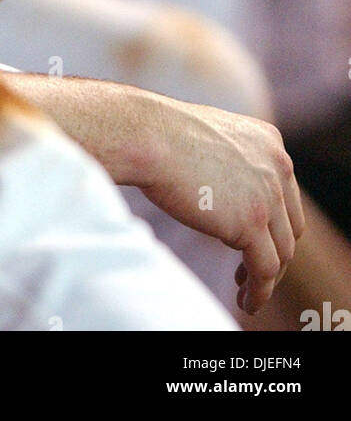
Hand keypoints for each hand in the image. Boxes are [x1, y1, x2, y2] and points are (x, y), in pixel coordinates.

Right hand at [137, 94, 304, 314]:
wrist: (148, 137)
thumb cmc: (163, 136)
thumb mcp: (213, 138)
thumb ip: (233, 162)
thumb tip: (230, 195)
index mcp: (270, 142)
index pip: (286, 194)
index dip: (274, 223)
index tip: (257, 240)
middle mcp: (277, 166)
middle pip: (289, 225)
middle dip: (274, 251)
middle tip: (251, 268)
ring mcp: (268, 195)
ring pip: (281, 252)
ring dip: (267, 277)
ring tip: (246, 291)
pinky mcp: (251, 223)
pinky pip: (265, 269)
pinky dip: (259, 291)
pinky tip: (246, 301)